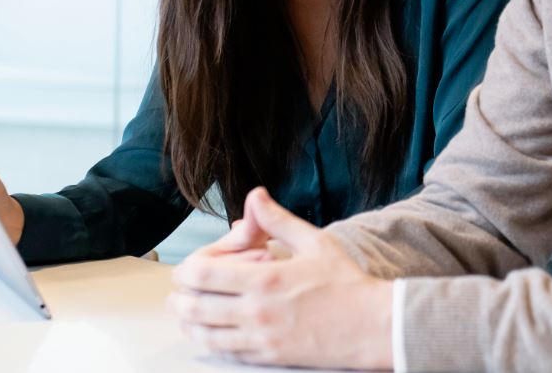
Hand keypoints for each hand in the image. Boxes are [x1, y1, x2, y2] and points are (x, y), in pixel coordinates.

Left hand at [169, 187, 393, 369]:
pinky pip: (224, 352)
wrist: (371, 326)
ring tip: (187, 311)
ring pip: (202, 334)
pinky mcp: (267, 357)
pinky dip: (209, 341)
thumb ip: (278, 220)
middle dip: (180, 295)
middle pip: (193, 306)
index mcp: (265, 278)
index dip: (187, 267)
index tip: (193, 264)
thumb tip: (256, 195)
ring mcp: (260, 338)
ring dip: (188, 321)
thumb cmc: (345, 282)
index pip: (201, 274)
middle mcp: (256, 310)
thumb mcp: (315, 242)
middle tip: (181, 289)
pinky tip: (208, 332)